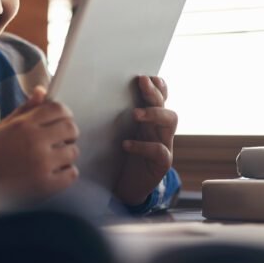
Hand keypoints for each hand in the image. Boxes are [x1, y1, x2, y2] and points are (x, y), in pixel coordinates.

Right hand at [0, 86, 79, 194]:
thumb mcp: (4, 125)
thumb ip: (26, 108)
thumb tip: (42, 90)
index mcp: (24, 125)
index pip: (57, 109)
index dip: (64, 112)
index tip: (62, 119)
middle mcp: (34, 142)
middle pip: (70, 128)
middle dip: (69, 132)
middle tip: (61, 138)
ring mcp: (42, 164)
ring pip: (73, 151)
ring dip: (66, 153)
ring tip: (54, 157)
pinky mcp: (46, 184)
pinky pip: (72, 173)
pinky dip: (67, 172)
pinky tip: (55, 172)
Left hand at [114, 76, 177, 205]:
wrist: (126, 187)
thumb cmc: (120, 156)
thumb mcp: (118, 132)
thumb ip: (114, 114)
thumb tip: (93, 90)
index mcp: (149, 119)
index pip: (161, 96)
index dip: (158, 85)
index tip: (146, 75)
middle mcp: (159, 128)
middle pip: (165, 104)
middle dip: (154, 92)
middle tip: (142, 82)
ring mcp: (164, 144)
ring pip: (170, 121)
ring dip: (153, 114)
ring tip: (135, 114)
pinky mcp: (162, 163)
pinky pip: (160, 150)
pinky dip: (143, 146)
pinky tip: (126, 144)